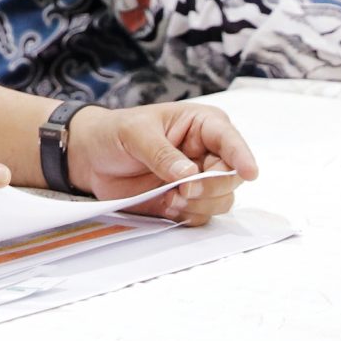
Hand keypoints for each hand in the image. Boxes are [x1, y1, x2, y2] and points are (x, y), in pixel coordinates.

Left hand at [66, 101, 258, 225]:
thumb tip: (190, 174)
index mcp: (202, 125)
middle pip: (232, 177)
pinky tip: (165, 204)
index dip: (242, 157)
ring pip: (221, 200)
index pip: (230, 141)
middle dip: (211, 187)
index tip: (249, 172)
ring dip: (198, 204)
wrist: (91, 157)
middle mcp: (208, 153)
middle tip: (183, 190)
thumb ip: (162, 153)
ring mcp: (199, 179)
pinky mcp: (187, 201)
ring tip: (170, 197)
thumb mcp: (135, 133)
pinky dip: (186, 215)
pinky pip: (201, 216)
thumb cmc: (114, 133)